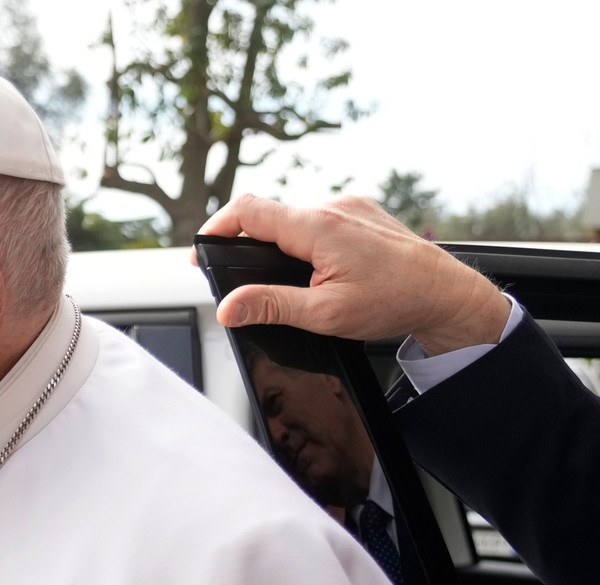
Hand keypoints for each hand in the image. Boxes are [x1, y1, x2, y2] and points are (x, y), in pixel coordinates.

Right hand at [198, 194, 507, 354]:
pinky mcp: (362, 211)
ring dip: (279, 243)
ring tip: (283, 276)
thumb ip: (271, 306)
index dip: (217, 228)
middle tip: (240, 275)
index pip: (249, 210)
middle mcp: (334, 207)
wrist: (446, 293)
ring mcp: (350, 206)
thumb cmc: (396, 300)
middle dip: (247, 242)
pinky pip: (319, 219)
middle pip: (270, 214)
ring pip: (295, 218)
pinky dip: (305, 240)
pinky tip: (317, 267)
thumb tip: (229, 308)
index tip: (203, 250)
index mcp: (319, 227)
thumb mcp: (326, 314)